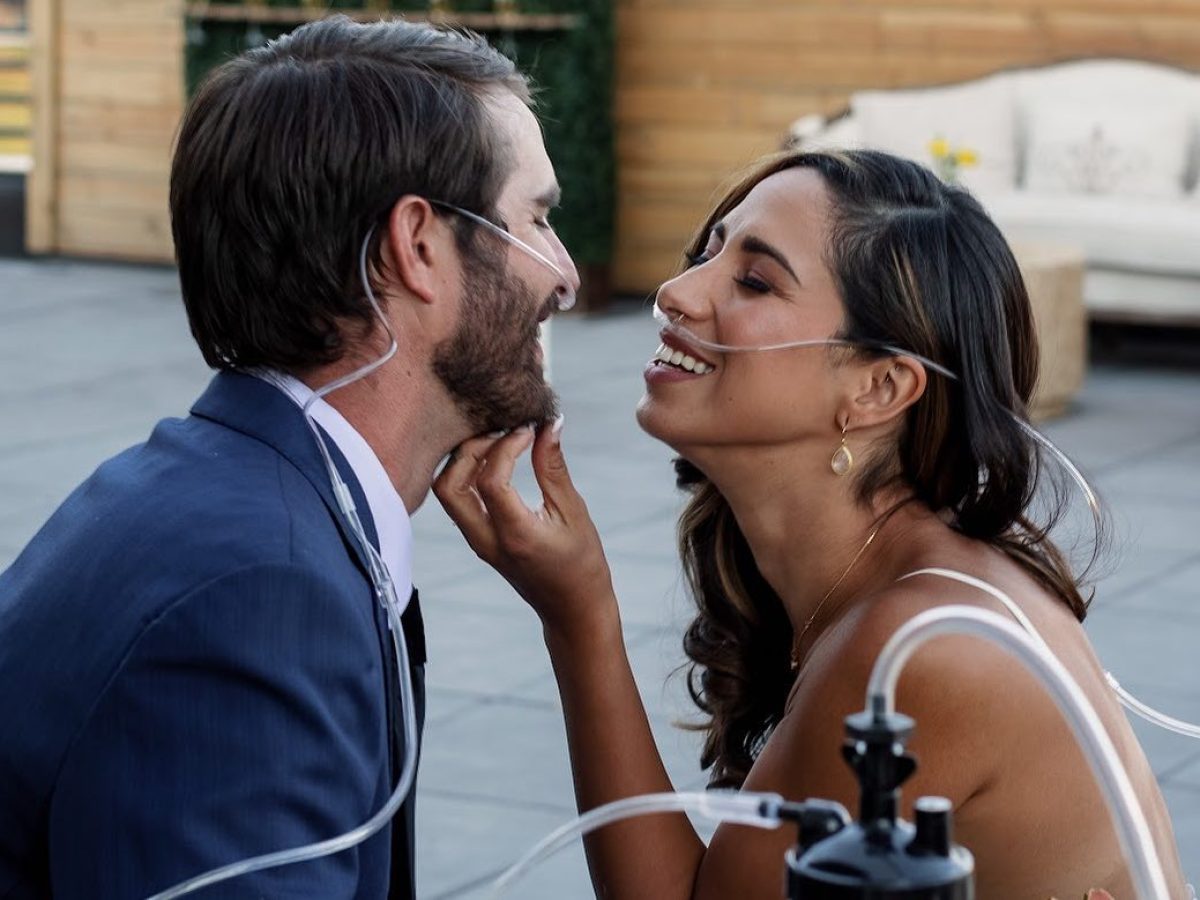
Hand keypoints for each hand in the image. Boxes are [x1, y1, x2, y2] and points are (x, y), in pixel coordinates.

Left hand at [433, 419, 615, 635]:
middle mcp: (488, 541)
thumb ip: (553, 468)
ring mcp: (478, 543)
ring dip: (465, 461)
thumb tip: (547, 424)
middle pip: (449, 485)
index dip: (506, 445)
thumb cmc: (582, 564)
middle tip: (501, 431)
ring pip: (447, 493)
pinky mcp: (478, 542)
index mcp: (515, 535)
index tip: (529, 429)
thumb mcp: (573, 512)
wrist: (572, 609)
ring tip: (498, 442)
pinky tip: (497, 461)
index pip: (491, 479)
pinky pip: (459, 502)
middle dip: (470, 449)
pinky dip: (469, 475)